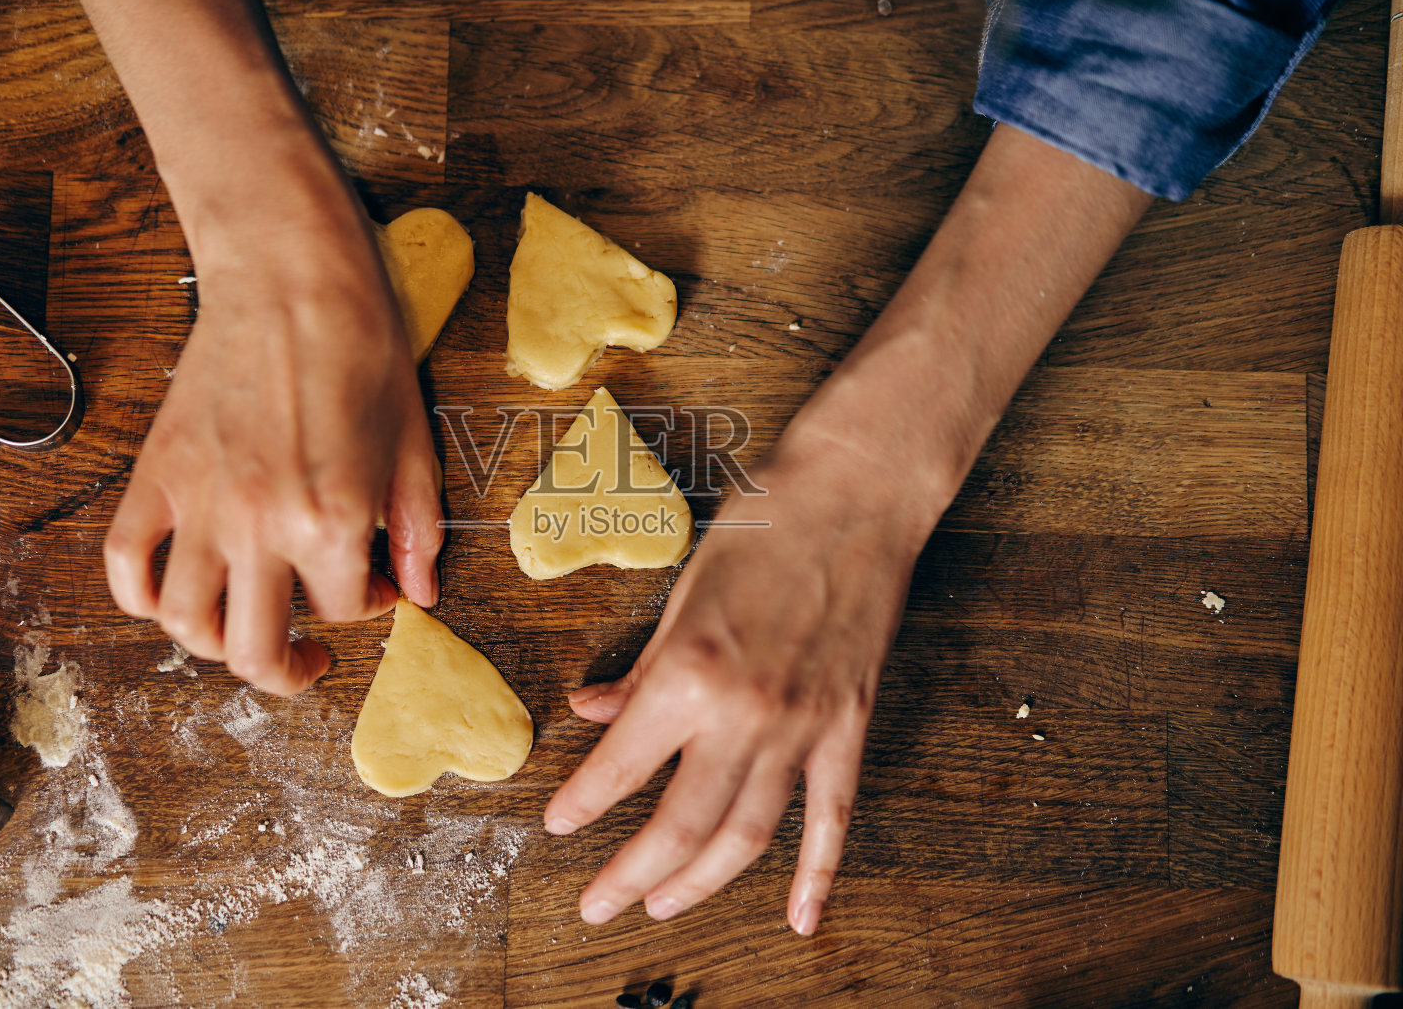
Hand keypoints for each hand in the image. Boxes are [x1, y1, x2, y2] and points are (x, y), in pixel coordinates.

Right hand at [103, 196, 443, 695]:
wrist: (290, 276)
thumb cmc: (361, 347)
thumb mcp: (413, 441)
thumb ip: (417, 528)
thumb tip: (418, 592)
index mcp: (333, 519)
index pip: (345, 610)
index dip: (369, 606)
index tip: (375, 584)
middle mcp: (261, 525)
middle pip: (254, 651)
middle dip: (286, 669)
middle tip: (305, 657)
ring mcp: (201, 503)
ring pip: (184, 624)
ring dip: (215, 645)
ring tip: (244, 629)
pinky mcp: (158, 474)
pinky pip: (126, 565)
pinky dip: (142, 596)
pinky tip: (177, 593)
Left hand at [543, 404, 950, 935]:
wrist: (855, 496)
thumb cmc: (762, 527)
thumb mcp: (681, 594)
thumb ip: (639, 670)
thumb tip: (591, 714)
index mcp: (688, 674)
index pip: (620, 768)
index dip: (582, 806)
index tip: (557, 827)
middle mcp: (743, 714)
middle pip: (680, 828)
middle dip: (629, 877)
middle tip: (596, 907)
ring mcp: (802, 728)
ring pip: (745, 837)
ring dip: (698, 884)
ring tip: (660, 907)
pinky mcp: (846, 726)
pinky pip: (832, 817)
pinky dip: (816, 874)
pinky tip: (800, 916)